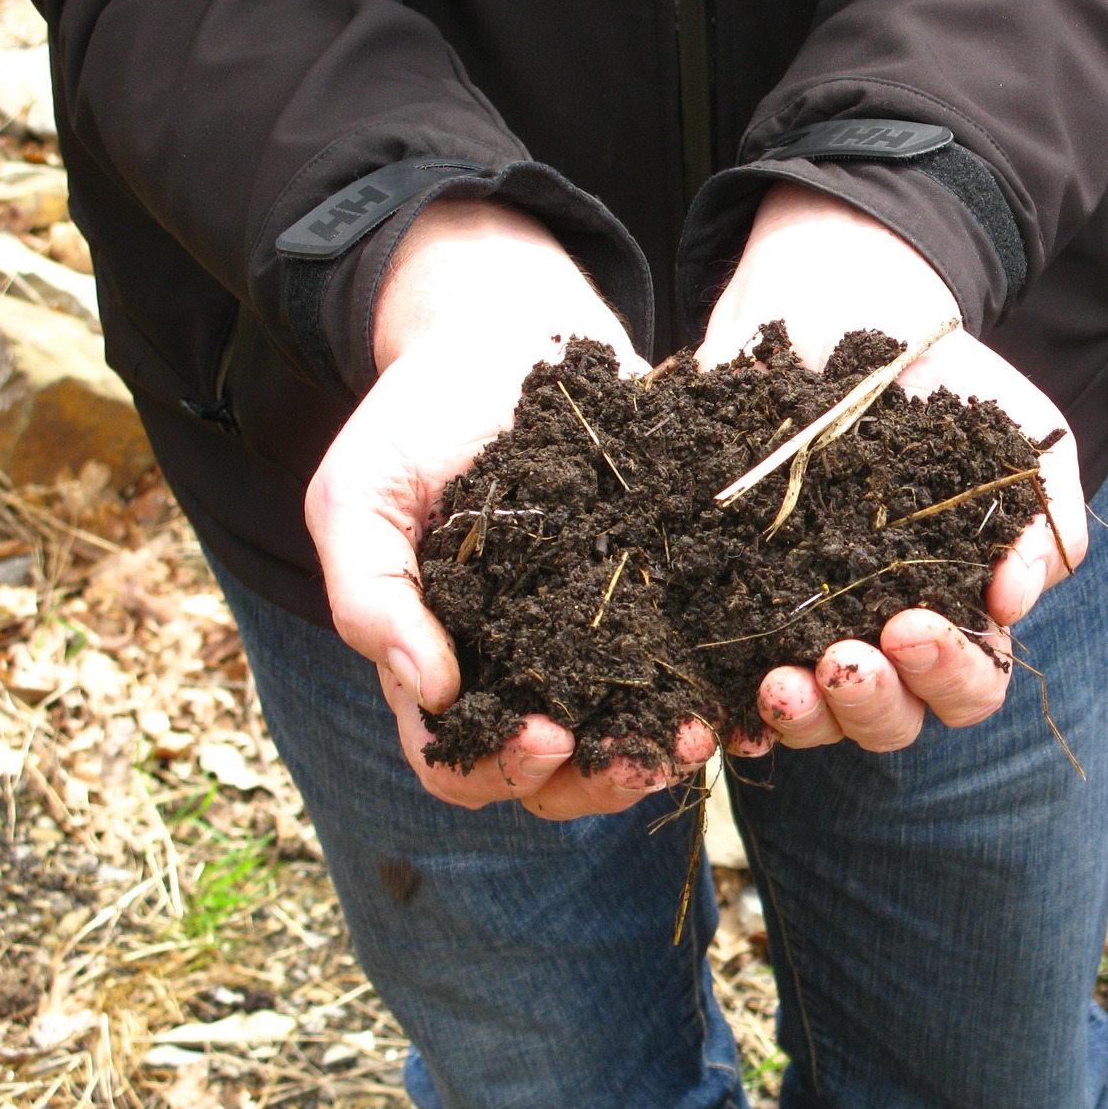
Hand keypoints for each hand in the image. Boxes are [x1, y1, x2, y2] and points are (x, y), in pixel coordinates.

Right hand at [306, 198, 712, 818]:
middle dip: (597, 780)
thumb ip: (372, 594)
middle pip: (556, 773)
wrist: (504, 328)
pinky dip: (715, 688)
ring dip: (663, 749)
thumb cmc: (417, 415)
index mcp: (442, 661)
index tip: (544, 734)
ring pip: (628, 732)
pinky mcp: (665, 591)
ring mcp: (597, 635)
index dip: (498, 770)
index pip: (460, 761)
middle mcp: (524, 666)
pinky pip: (692, 662)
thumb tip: (434, 694)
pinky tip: (746, 685)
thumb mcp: (361, 494)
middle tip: (643, 759)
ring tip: (700, 732)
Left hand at [694, 182, 1084, 753]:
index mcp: (957, 614)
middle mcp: (881, 640)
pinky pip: (724, 689)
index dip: (948, 674)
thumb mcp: (1020, 437)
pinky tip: (718, 708)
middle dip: (873, 703)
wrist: (840, 306)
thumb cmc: (942, 382)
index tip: (912, 624)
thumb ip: (1046, 520)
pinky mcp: (727, 608)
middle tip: (847, 657)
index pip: (969, 686)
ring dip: (802, 716)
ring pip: (813, 720)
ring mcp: (802, 631)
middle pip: (891, 722)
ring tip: (781, 678)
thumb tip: (1010, 604)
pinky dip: (724, 712)